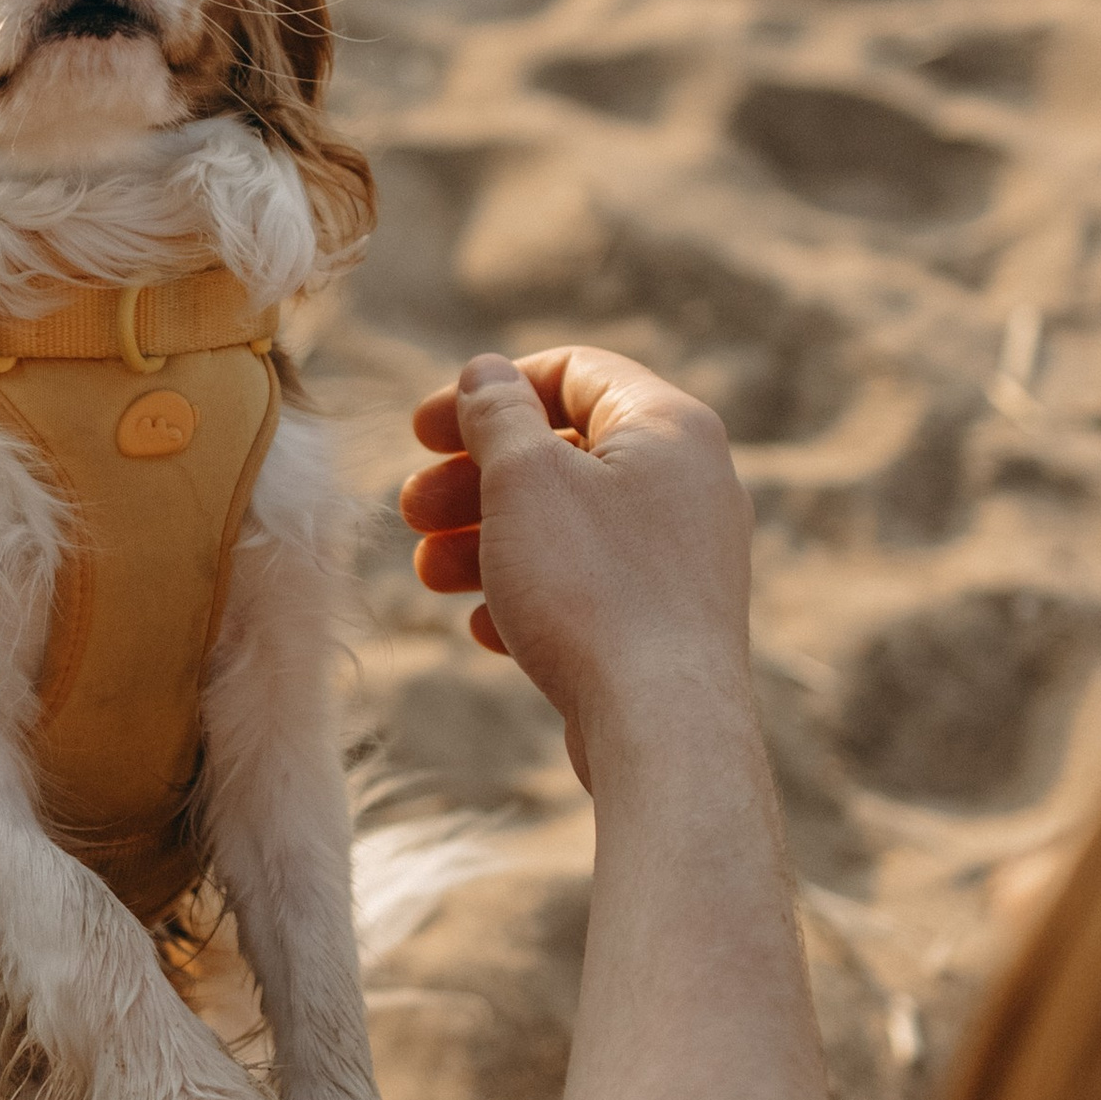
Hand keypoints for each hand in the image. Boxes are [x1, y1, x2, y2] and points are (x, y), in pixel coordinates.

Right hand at [399, 347, 751, 784]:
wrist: (662, 726)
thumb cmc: (593, 591)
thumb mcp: (524, 481)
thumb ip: (497, 415)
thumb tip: (486, 374)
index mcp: (668, 427)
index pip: (572, 373)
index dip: (488, 392)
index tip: (424, 431)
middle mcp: (689, 482)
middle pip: (564, 454)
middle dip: (475, 477)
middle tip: (410, 509)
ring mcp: (684, 555)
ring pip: (570, 525)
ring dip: (489, 539)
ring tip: (428, 573)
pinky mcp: (670, 620)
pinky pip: (592, 585)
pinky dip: (532, 592)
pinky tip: (484, 626)